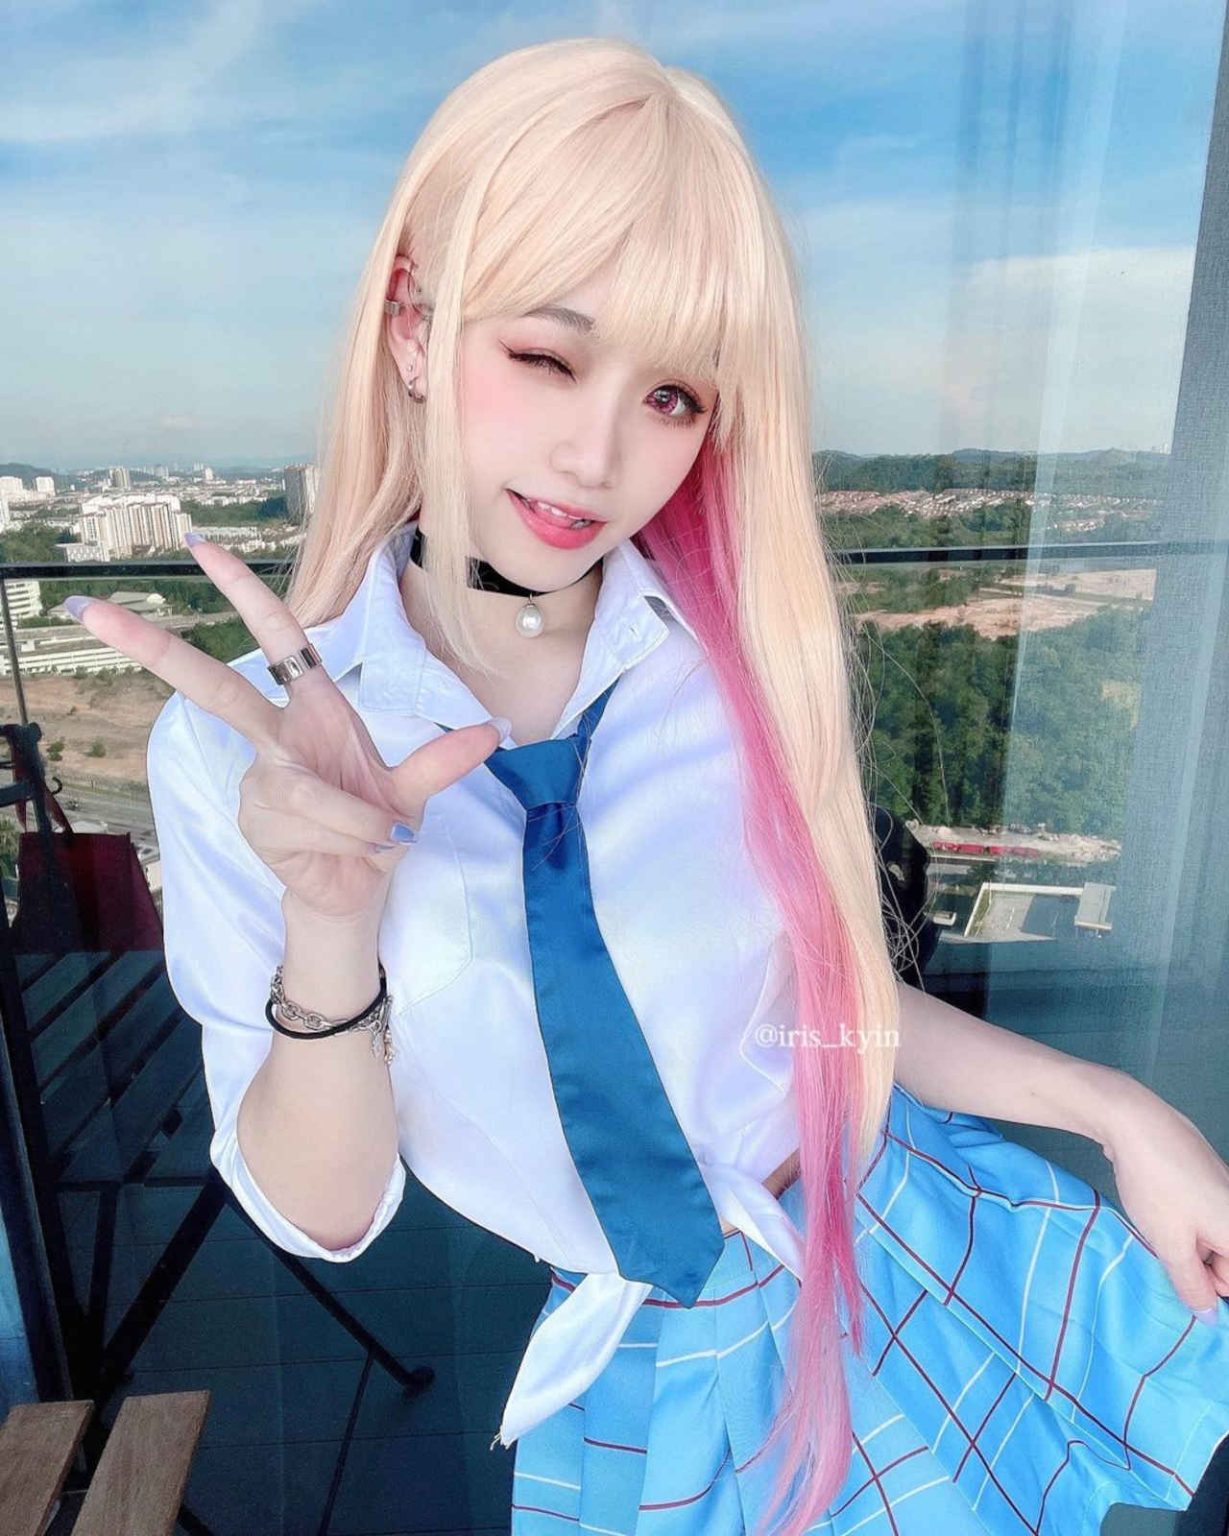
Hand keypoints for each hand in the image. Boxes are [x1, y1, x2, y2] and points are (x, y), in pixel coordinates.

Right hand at [67, 535, 503, 923]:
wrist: (360, 891)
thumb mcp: (416, 791)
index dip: (245, 594)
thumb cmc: (376, 830)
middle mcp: (277, 740)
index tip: (203, 546)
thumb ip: (443, 760)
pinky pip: (308, 818)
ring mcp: (259, 781)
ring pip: (302, 785)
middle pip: (213, 688)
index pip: (278, 639)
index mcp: (313, 712)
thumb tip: (490, 732)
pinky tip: (354, 850)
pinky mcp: (255, 821)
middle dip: (153, 648)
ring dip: (357, 815)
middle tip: (90, 609)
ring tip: (381, 835)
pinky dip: (348, 835)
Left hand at [1101, 1082, 1228, 1322]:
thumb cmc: (1157, 1185)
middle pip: (1224, 1259)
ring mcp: (1225, 1191)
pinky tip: (1156, 1207)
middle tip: (1163, 1247)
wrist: (1136, 1121)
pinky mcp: (1207, 1177)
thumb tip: (1211, 1318)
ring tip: (1157, 1225)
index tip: (1175, 1273)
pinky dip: (1181, 1219)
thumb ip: (1192, 1286)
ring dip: (1184, 1242)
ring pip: (1210, 1237)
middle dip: (1194, 1263)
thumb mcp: (1171, 1244)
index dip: (1203, 1286)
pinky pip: (1201, 1214)